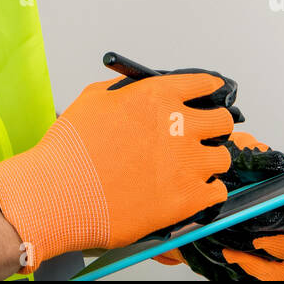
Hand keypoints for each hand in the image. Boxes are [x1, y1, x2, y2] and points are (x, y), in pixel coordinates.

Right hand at [0, 70, 233, 271]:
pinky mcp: (188, 199)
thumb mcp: (95, 99)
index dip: (209, 90)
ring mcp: (187, 163)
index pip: (203, 84)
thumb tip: (139, 96)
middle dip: (213, 127)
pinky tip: (192, 192)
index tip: (211, 95)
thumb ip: (126, 92)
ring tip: (193, 169)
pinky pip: (217, 192)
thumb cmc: (70, 150)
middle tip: (201, 136)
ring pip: (223, 157)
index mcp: (157, 96)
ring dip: (210, 161)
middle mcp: (179, 125)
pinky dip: (207, 191)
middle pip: (222, 121)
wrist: (59, 193)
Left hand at [154, 132, 283, 280]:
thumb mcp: (237, 160)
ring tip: (243, 229)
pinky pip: (268, 273)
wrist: (204, 215)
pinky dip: (249, 263)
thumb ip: (256, 157)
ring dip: (265, 238)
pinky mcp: (273, 271)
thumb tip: (279, 162)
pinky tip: (230, 250)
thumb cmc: (229, 184)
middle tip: (267, 207)